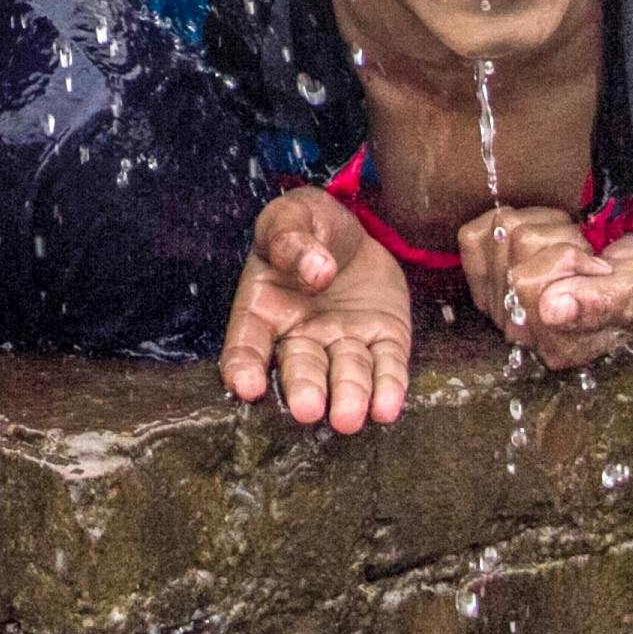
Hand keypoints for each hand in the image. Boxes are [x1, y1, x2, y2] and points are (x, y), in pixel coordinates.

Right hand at [220, 187, 412, 433]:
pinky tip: (387, 407)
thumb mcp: (291, 217)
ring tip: (349, 417)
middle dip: (304, 389)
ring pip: (346, 373)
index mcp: (264, 309)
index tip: (248, 387)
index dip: (244, 368)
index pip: (247, 344)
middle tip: (307, 409)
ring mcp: (343, 342)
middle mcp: (301, 336)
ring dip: (348, 395)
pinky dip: (389, 387)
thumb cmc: (308, 225)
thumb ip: (293, 238)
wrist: (353, 233)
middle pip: (300, 366)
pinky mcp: (384, 340)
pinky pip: (387, 366)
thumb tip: (316, 269)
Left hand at [460, 206, 632, 371]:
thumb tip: (550, 310)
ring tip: (573, 249)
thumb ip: (597, 302)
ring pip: (499, 233)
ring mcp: (500, 305)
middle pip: (510, 251)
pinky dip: (514, 220)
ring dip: (545, 228)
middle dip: (558, 239)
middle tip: (587, 257)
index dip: (566, 257)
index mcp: (555, 344)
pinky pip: (476, 234)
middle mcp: (522, 331)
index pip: (525, 283)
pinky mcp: (488, 278)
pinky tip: (546, 237)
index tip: (598, 265)